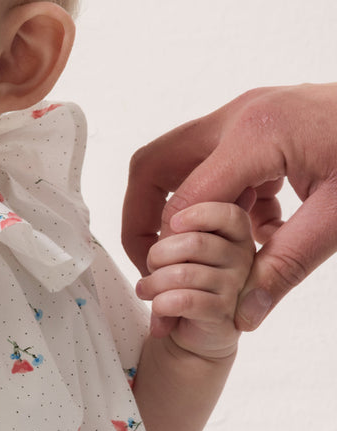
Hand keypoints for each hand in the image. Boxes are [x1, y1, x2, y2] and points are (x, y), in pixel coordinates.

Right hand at [121, 83, 336, 327]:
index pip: (183, 201)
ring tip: (211, 258)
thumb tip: (244, 316)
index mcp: (255, 133)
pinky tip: (258, 231)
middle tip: (155, 265)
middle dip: (143, 220)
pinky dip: (222, 201)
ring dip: (187, 213)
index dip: (169, 252)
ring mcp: (251, 114)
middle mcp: (242, 116)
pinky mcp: (264, 123)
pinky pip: (218, 163)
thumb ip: (287, 266)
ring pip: (183, 164)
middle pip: (155, 166)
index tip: (171, 290)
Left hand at [134, 201, 254, 359]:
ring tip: (145, 290)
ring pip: (185, 274)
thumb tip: (173, 222)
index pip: (230, 215)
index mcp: (237, 237)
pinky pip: (187, 301)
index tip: (174, 223)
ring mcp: (237, 288)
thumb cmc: (185, 286)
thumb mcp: (183, 253)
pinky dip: (162, 303)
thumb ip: (183, 234)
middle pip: (196, 244)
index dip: (200, 214)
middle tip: (150, 268)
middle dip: (159, 255)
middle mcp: (244, 259)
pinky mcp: (224, 314)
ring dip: (154, 283)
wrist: (192, 334)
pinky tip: (158, 306)